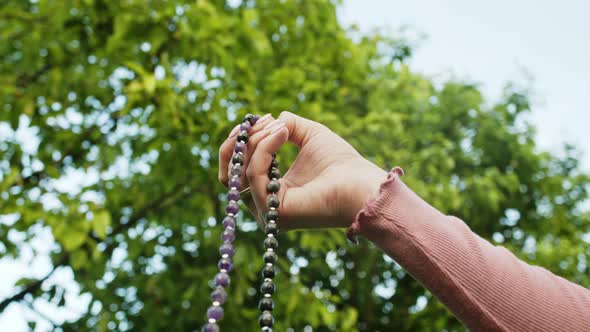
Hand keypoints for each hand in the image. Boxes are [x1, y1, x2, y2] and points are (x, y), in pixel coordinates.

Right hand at [218, 112, 386, 229]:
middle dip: (237, 143)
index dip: (239, 143)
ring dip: (256, 141)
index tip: (256, 120)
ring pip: (242, 171)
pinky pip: (255, 175)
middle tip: (253, 123)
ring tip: (280, 127)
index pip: (237, 171)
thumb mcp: (309, 135)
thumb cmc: (342, 163)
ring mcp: (269, 213)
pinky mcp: (275, 213)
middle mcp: (266, 205)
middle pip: (230, 175)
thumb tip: (267, 121)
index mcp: (272, 191)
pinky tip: (282, 133)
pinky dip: (265, 149)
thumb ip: (285, 125)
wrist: (362, 184)